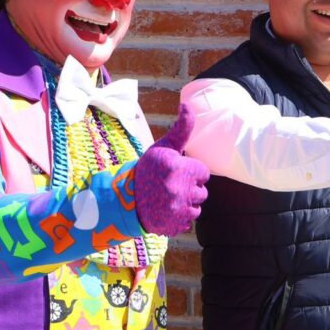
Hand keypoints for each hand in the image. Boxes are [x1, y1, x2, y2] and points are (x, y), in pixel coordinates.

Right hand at [134, 105, 209, 235]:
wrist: (125, 198)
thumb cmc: (148, 169)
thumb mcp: (163, 146)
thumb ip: (181, 129)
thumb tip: (187, 104)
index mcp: (179, 169)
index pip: (203, 172)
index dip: (191, 171)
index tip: (178, 171)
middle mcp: (180, 190)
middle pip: (202, 192)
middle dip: (190, 188)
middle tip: (171, 185)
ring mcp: (177, 210)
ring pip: (196, 208)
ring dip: (186, 204)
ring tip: (168, 198)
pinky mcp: (174, 225)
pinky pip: (187, 222)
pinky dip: (179, 218)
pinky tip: (166, 210)